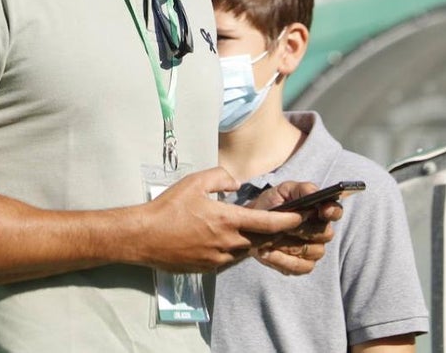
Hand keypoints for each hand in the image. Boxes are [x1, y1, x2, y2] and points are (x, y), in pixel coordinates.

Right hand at [129, 167, 303, 273]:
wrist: (143, 237)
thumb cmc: (168, 207)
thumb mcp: (195, 182)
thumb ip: (221, 177)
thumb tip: (236, 183)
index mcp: (228, 220)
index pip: (268, 223)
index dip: (288, 220)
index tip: (302, 216)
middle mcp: (228, 243)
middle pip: (262, 240)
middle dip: (275, 232)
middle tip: (283, 223)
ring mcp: (218, 258)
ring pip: (247, 251)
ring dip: (254, 241)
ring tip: (255, 230)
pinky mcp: (209, 268)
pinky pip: (230, 259)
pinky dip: (236, 249)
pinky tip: (230, 240)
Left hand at [245, 181, 341, 275]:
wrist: (253, 222)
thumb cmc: (273, 203)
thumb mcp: (284, 190)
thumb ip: (302, 189)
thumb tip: (316, 193)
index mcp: (320, 211)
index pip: (335, 212)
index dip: (333, 211)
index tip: (324, 209)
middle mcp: (321, 232)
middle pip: (325, 234)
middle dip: (304, 229)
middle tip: (284, 225)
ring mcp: (313, 251)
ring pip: (312, 251)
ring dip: (290, 245)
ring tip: (269, 240)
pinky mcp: (301, 266)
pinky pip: (298, 267)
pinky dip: (281, 260)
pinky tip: (266, 252)